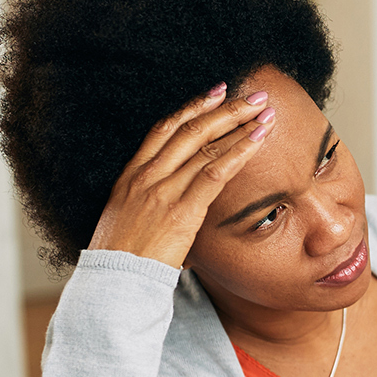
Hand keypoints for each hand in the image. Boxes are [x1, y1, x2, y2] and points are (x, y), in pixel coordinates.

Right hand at [86, 84, 277, 267]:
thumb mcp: (126, 221)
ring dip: (240, 126)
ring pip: (207, 147)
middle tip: (252, 96)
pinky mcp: (181, 211)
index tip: (216, 93)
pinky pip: (215, 174)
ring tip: (265, 113)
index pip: (164, 129)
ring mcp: (163, 191)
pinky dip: (240, 153)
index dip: (193, 107)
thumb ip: (149, 204)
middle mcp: (146, 176)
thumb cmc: (120, 261)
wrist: (112, 284)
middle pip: (190, 130)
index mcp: (130, 176)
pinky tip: (258, 140)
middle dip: (225, 109)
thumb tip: (171, 204)